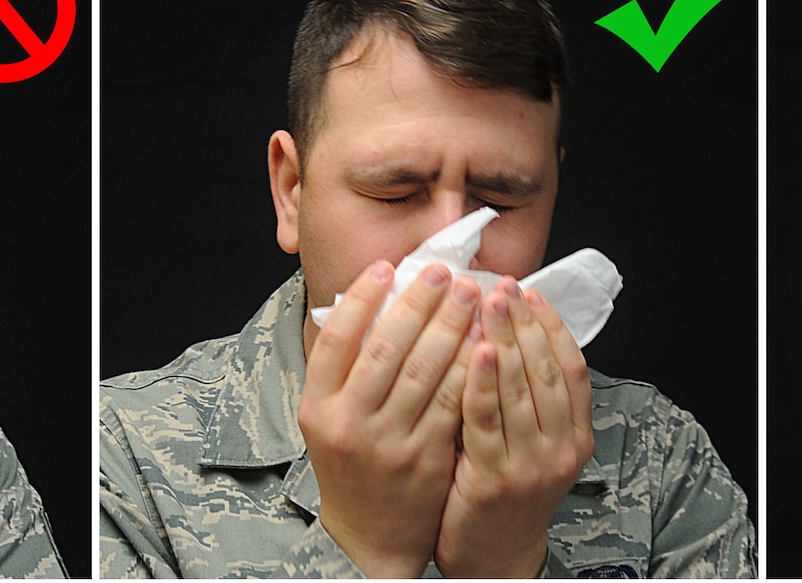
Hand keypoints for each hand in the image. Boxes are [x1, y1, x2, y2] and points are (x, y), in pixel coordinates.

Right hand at [299, 261, 477, 577]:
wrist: (370, 535)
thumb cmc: (353, 465)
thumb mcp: (330, 418)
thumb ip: (346, 369)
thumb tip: (373, 300)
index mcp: (317, 407)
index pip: (335, 338)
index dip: (362, 298)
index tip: (387, 267)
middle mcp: (347, 424)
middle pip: (385, 348)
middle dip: (419, 303)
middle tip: (445, 272)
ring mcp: (387, 444)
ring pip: (424, 372)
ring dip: (451, 327)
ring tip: (471, 295)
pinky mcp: (425, 459)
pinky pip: (451, 403)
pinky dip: (470, 368)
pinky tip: (484, 341)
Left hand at [435, 278, 593, 577]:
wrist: (493, 557)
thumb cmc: (504, 492)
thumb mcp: (533, 445)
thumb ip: (529, 399)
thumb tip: (506, 331)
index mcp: (577, 437)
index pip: (573, 370)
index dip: (553, 328)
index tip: (531, 294)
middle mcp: (561, 450)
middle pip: (547, 372)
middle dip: (524, 323)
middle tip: (503, 286)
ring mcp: (531, 467)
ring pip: (521, 391)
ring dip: (503, 341)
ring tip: (487, 303)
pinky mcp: (495, 480)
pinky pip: (487, 421)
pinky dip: (482, 382)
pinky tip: (473, 350)